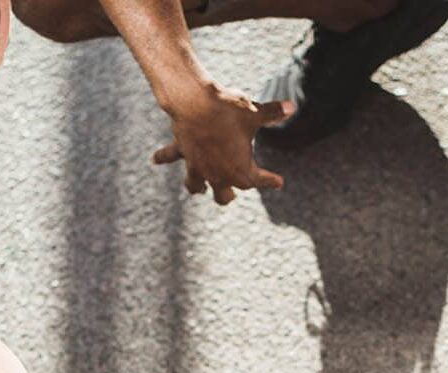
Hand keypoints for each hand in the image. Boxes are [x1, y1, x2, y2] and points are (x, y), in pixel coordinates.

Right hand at [153, 82, 292, 204]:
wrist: (195, 102)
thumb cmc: (228, 110)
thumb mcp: (254, 113)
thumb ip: (272, 113)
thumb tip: (292, 107)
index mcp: (241, 172)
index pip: (259, 180)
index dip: (270, 181)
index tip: (279, 182)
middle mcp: (218, 175)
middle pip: (224, 195)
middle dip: (229, 194)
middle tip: (231, 194)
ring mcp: (199, 167)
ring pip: (196, 186)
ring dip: (199, 187)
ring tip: (200, 188)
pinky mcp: (183, 153)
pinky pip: (171, 156)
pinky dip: (163, 157)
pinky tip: (154, 159)